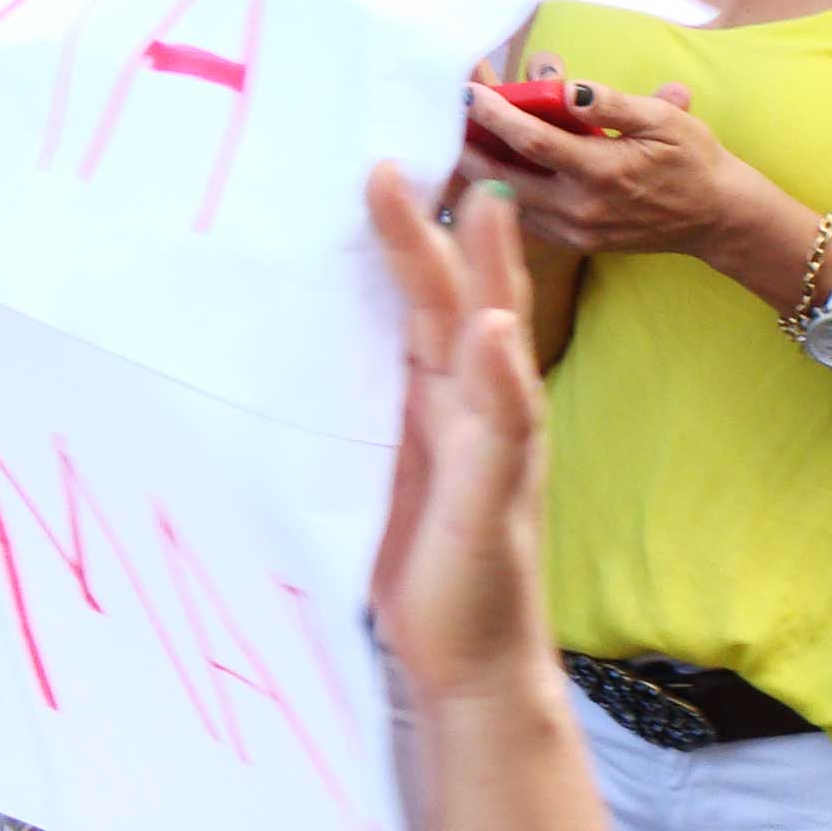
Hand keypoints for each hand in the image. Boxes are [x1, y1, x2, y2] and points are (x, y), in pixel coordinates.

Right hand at [364, 163, 552, 702]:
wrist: (473, 671)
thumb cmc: (483, 594)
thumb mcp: (486, 508)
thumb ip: (497, 420)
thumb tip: (501, 325)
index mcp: (488, 405)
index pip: (464, 299)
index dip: (439, 234)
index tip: (402, 169)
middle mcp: (462, 405)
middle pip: (440, 298)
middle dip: (417, 227)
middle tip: (382, 159)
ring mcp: (428, 431)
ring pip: (411, 327)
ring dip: (396, 268)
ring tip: (369, 207)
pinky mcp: (395, 463)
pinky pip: (375, 377)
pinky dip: (358, 334)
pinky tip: (330, 315)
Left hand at [454, 53, 758, 262]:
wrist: (715, 217)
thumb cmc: (693, 161)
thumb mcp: (666, 121)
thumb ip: (614, 104)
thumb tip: (569, 88)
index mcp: (603, 173)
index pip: (534, 142)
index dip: (497, 116)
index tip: (468, 92)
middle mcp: (580, 209)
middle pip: (504, 178)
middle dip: (469, 146)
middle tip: (442, 118)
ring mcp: (574, 231)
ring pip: (508, 202)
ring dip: (479, 170)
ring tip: (455, 139)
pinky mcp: (573, 243)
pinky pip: (524, 217)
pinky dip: (500, 192)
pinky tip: (484, 168)